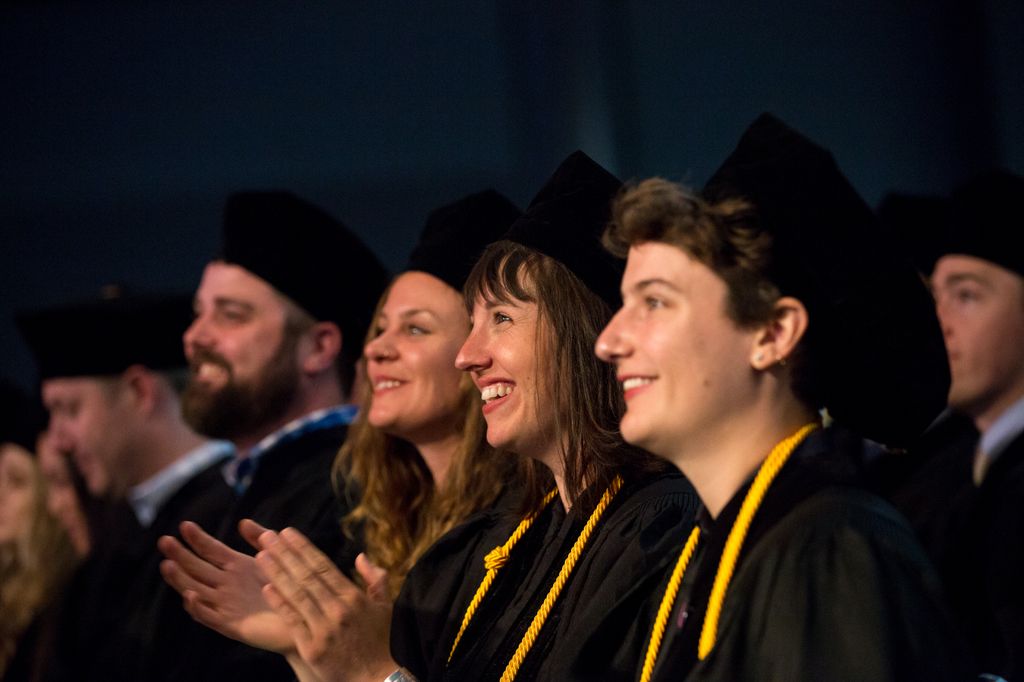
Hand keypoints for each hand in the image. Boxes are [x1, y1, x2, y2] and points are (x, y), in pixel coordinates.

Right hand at [158, 520, 293, 653]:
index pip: (211, 550)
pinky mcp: (231, 624)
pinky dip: (198, 607)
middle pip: (197, 569)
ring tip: (167, 565)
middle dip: (180, 555)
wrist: (305, 619)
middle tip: (164, 541)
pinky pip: (210, 617)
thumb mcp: (274, 558)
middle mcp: (226, 585)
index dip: (197, 538)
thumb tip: (242, 521)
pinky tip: (190, 595)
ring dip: (180, 579)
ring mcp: (226, 605)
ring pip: (196, 591)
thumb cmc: (289, 587)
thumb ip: (260, 539)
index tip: (184, 525)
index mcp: (235, 567)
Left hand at [256, 528, 397, 681]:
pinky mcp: (312, 648)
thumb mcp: (385, 607)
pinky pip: (292, 620)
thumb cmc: (382, 641)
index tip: (288, 532)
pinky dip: (279, 603)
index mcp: (354, 597)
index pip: (323, 565)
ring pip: (296, 594)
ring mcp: (324, 629)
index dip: (303, 547)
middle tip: (267, 537)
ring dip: (277, 573)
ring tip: (261, 556)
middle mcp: (338, 609)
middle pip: (306, 575)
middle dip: (285, 554)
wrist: (379, 678)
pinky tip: (266, 587)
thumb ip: (375, 579)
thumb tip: (361, 557)